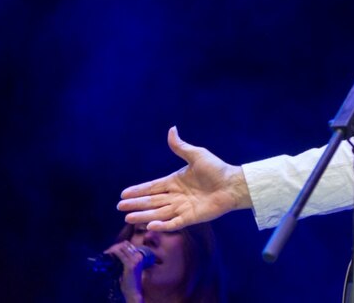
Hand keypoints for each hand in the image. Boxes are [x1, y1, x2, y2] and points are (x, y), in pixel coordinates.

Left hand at [102, 240, 145, 302]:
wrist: (133, 290)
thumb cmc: (130, 281)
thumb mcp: (129, 269)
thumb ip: (126, 261)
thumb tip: (117, 256)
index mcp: (140, 257)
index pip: (130, 246)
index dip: (120, 246)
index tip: (111, 248)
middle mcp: (139, 257)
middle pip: (126, 246)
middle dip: (116, 246)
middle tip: (107, 250)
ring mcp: (135, 260)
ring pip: (123, 249)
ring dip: (114, 249)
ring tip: (107, 251)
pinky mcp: (130, 265)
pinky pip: (121, 255)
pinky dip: (114, 253)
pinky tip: (109, 252)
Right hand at [118, 127, 250, 231]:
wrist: (233, 184)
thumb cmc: (217, 169)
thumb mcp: (196, 155)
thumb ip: (180, 147)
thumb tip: (171, 129)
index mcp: (175, 181)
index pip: (152, 187)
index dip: (138, 190)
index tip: (124, 194)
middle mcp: (176, 196)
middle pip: (152, 201)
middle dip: (136, 204)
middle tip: (120, 207)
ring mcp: (183, 207)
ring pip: (159, 213)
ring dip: (144, 215)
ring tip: (128, 217)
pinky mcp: (191, 217)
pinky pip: (174, 223)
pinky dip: (162, 225)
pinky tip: (150, 225)